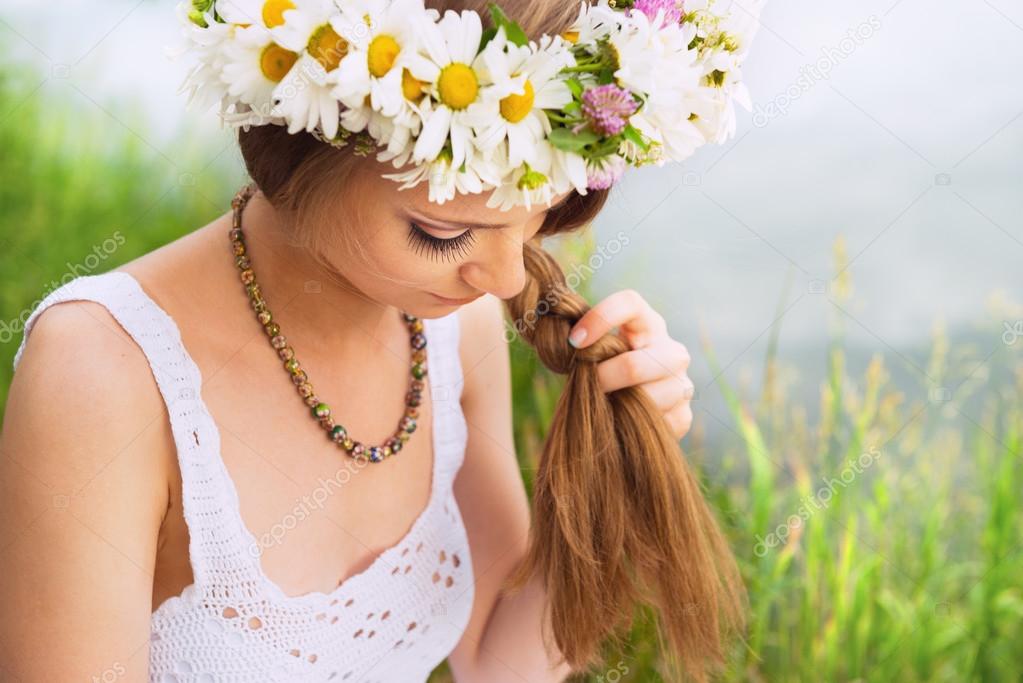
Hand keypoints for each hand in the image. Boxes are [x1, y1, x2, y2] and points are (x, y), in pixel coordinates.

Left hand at [567, 289, 693, 439]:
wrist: (635, 407)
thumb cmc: (607, 370)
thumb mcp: (598, 352)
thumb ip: (584, 345)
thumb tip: (560, 343)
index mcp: (648, 324)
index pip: (630, 303)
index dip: (600, 318)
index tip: (574, 341)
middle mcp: (672, 350)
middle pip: (632, 366)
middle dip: (601, 380)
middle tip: (584, 387)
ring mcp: (682, 383)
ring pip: (643, 400)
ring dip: (615, 406)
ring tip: (605, 404)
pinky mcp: (684, 414)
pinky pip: (653, 423)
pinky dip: (630, 425)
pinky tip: (622, 419)